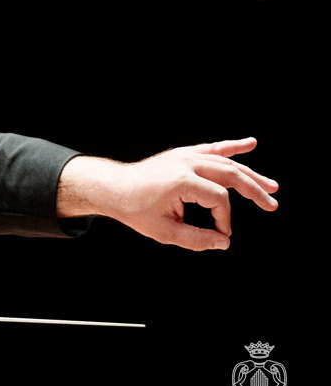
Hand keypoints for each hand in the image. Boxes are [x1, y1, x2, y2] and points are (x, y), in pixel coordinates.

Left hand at [58, 137, 278, 250]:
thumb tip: (224, 242)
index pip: (218, 199)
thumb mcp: (164, 231)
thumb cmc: (135, 210)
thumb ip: (196, 239)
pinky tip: (251, 143)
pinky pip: (212, 148)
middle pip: (230, 175)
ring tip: (272, 186)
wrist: (114, 187)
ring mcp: (185, 155)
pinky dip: (231, 147)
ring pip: (225, 162)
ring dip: (250, 173)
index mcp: (182, 181)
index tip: (220, 234)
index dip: (224, 219)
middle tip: (273, 206)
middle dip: (254, 191)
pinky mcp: (182, 153)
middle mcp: (186, 163)